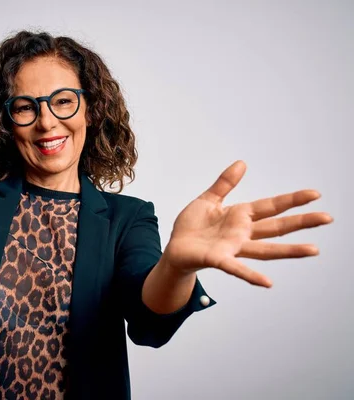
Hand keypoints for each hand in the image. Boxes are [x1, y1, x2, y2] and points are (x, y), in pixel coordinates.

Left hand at [164, 160, 332, 286]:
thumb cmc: (192, 227)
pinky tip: (267, 283)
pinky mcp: (217, 259)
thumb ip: (224, 183)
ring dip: (289, 250)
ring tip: (313, 250)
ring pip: (265, 249)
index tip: (315, 194)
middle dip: (301, 222)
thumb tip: (242, 163)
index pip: (271, 206)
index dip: (292, 200)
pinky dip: (251, 275)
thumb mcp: (208, 200)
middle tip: (328, 218)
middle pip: (276, 227)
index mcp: (240, 216)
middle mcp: (242, 234)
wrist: (174, 249)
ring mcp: (232, 248)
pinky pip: (236, 268)